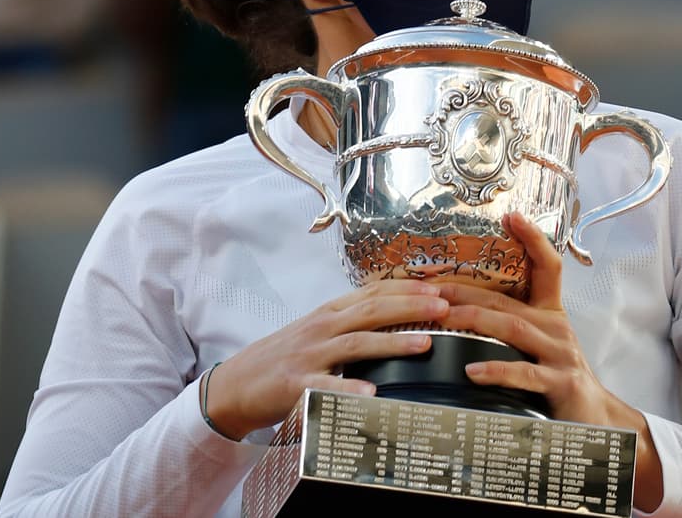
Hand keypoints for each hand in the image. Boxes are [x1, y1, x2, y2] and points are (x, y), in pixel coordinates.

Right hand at [203, 279, 447, 439]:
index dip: (408, 288)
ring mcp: (309, 355)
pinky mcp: (296, 385)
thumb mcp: (317, 331)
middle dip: (411, 307)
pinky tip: (373, 395)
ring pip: (356, 344)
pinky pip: (327, 387)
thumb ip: (351, 321)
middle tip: (445, 307)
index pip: (374, 291)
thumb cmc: (283, 357)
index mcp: (330, 313)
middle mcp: (322, 328)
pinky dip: (350, 390)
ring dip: (393, 343)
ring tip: (425, 344)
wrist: (236, 384)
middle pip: (372, 310)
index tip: (439, 286)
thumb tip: (395, 316)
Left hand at [435, 212, 664, 511]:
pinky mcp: (561, 383)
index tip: (510, 216)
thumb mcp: (538, 347)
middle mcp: (556, 327)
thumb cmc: (558, 382)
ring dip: (474, 319)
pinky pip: (524, 373)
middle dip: (465, 289)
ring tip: (442, 316)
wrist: (599, 422)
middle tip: (429, 285)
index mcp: (550, 314)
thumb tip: (460, 309)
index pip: (547, 266)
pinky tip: (470, 370)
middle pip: (508, 299)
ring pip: (512, 327)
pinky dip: (496, 370)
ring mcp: (561, 354)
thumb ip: (509, 328)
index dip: (532, 238)